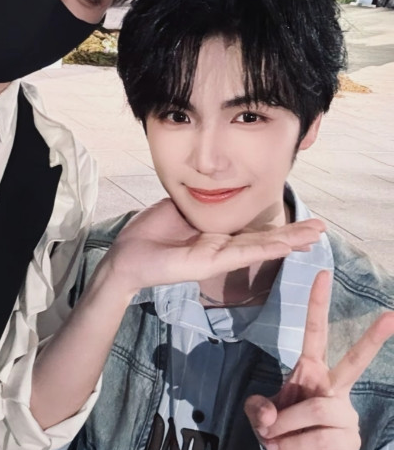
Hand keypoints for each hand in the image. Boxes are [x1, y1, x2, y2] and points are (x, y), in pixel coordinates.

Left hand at [104, 198, 324, 296]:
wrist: (127, 255)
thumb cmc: (149, 233)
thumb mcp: (179, 208)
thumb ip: (203, 204)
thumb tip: (217, 187)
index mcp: (215, 234)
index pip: (252, 230)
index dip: (276, 226)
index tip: (299, 222)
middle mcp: (221, 246)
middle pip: (263, 239)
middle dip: (293, 234)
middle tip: (321, 229)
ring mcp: (217, 256)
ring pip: (258, 247)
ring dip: (287, 241)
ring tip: (314, 237)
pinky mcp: (208, 263)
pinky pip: (240, 253)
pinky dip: (264, 248)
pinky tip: (285, 245)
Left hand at [245, 270, 393, 449]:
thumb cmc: (280, 434)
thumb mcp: (260, 416)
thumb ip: (258, 410)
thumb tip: (272, 418)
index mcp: (311, 371)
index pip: (316, 332)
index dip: (317, 304)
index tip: (322, 273)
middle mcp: (334, 387)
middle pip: (354, 362)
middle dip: (373, 338)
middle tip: (391, 314)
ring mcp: (346, 413)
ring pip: (316, 410)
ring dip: (287, 428)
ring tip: (275, 442)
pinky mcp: (350, 439)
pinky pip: (319, 438)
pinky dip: (294, 447)